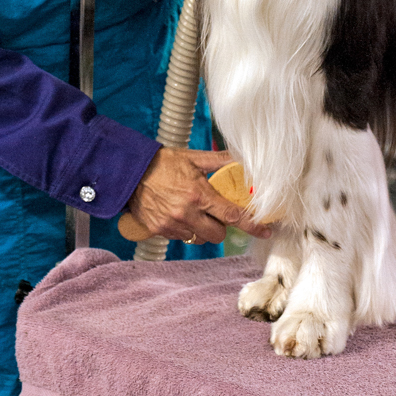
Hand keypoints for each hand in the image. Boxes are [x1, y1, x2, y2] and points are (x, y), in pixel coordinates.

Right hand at [127, 147, 271, 244]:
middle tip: (216, 212)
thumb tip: (241, 158)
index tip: (265, 230)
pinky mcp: (160, 230)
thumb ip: (218, 160)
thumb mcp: (192, 158)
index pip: (232, 215)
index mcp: (199, 195)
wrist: (129, 172)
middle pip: (217, 234)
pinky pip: (182, 237)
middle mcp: (187, 213)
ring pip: (200, 238)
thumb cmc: (162, 163)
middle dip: (221, 226)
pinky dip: (185, 229)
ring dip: (203, 228)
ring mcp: (172, 224)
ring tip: (195, 211)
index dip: (252, 225)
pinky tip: (179, 213)